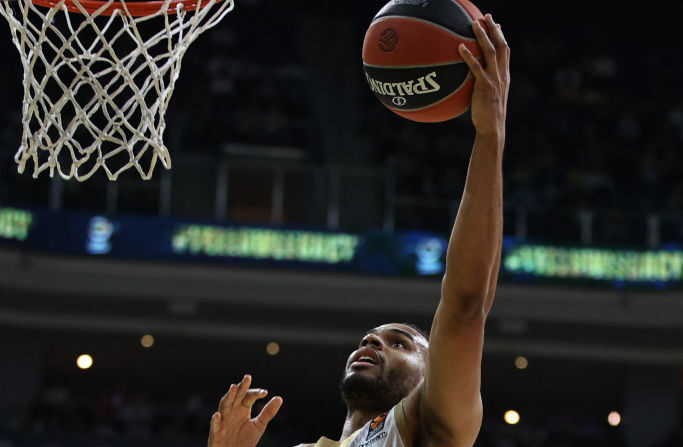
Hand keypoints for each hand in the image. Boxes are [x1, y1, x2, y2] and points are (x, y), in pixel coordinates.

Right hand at [208, 374, 282, 446]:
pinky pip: (215, 426)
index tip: (264, 393)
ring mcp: (223, 421)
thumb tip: (279, 398)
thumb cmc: (244, 441)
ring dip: (228, 397)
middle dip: (241, 387)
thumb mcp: (258, 426)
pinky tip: (217, 415)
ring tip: (233, 387)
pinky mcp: (216, 433)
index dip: (256, 393)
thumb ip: (267, 413)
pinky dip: (215, 420)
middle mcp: (232, 412)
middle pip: (236, 396)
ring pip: (224, 406)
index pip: (248, 396)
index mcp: (242, 409)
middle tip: (248, 377)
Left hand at [458, 14, 509, 137]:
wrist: (492, 127)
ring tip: (474, 24)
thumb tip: (473, 81)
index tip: (497, 25)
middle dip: (494, 29)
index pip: (505, 52)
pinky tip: (460, 46)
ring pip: (490, 52)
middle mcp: (502, 74)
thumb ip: (485, 85)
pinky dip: (468, 55)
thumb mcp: (489, 97)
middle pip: (500, 46)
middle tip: (486, 16)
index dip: (501, 37)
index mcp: (504, 76)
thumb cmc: (488, 116)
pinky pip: (476, 67)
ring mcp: (494, 79)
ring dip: (482, 36)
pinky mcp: (485, 85)